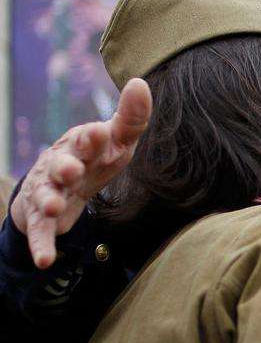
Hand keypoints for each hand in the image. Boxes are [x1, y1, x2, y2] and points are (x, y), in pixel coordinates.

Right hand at [10, 78, 151, 268]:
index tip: (100, 133)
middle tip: (71, 169)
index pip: (88, 138)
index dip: (93, 137)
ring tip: (51, 206)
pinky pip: (40, 231)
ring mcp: (48, 189)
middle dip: (65, 165)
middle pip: (60, 163)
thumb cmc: (95, 158)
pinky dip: (41, 245)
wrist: (61, 187)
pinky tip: (45, 260)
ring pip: (44, 194)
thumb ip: (131, 118)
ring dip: (47, 199)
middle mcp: (61, 164)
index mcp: (82, 144)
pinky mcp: (40, 216)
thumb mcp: (117, 141)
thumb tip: (139, 82)